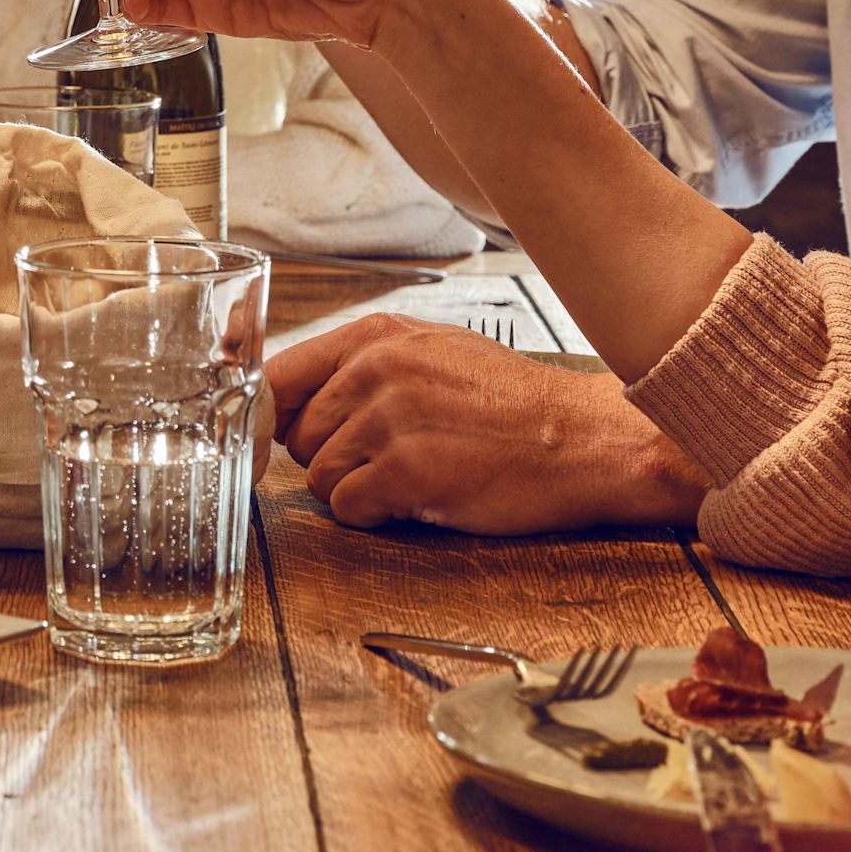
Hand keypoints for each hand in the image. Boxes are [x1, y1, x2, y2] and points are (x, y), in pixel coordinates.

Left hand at [270, 316, 706, 533]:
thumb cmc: (511, 404)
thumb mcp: (432, 353)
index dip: (270, 417)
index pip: (277, 375)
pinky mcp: (406, 470)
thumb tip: (295, 393)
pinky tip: (417, 499)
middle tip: (385, 461)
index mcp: (375, 335)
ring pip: (317, 476)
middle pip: (296, 435)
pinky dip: (376, 516)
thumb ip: (362, 365)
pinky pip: (348, 508)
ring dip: (355, 490)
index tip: (274, 440)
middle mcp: (374, 368)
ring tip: (409, 478)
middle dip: (331, 458)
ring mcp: (389, 418)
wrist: (580, 439)